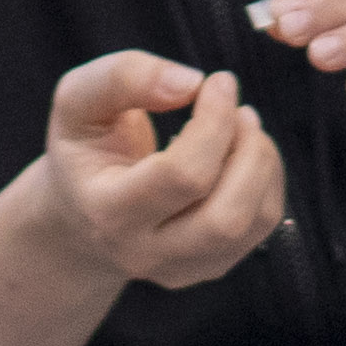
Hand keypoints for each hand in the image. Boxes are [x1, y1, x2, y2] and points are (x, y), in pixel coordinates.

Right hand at [22, 53, 288, 291]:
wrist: (78, 219)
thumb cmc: (83, 151)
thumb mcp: (78, 102)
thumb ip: (122, 78)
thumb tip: (190, 83)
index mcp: (108, 211)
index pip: (182, 176)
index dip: (215, 121)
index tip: (220, 81)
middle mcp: (145, 251)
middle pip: (226, 218)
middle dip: (249, 152)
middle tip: (242, 110)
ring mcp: (180, 268)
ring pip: (252, 225)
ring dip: (263, 164)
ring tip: (245, 126)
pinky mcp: (209, 267)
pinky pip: (261, 227)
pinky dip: (267, 180)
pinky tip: (243, 154)